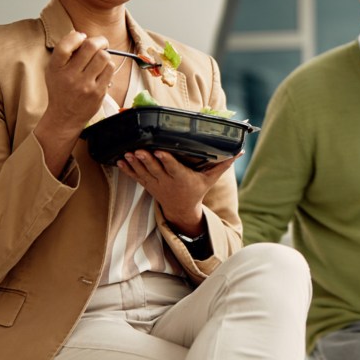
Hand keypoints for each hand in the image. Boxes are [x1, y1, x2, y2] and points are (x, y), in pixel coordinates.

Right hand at [33, 30, 118, 175]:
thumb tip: (79, 34)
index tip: (82, 37)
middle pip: (91, 46)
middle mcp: (70, 76)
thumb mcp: (53, 70)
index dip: (76, 37)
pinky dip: (108, 66)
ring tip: (100, 59)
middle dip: (99, 41)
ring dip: (104, 54)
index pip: (65, 45)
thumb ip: (64, 53)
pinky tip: (103, 70)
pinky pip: (110, 69)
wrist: (65, 116)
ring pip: (104, 57)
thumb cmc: (61, 90)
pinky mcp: (98, 92)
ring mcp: (85, 85)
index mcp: (56, 68)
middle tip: (100, 43)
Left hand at [117, 150, 238, 234]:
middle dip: (146, 160)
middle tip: (138, 150)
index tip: (160, 152)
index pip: (174, 168)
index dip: (166, 160)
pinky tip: (119, 160)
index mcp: (183, 179)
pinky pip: (136, 177)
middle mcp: (168, 182)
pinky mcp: (147, 185)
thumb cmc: (197, 190)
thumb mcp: (211, 179)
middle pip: (156, 169)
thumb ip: (222, 164)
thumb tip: (240, 151)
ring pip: (143, 173)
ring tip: (127, 153)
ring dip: (134, 164)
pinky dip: (127, 170)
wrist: (181, 209)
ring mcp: (156, 184)